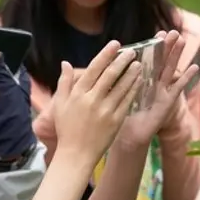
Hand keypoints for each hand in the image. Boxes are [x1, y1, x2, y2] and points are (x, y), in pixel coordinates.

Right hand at [51, 41, 142, 165]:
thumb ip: (64, 82)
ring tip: (138, 63)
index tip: (115, 45)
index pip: (94, 68)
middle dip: (122, 60)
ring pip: (121, 86)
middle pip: (110, 74)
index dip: (106, 54)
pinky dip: (133, 89)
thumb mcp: (60, 105)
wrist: (76, 155)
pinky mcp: (115, 120)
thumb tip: (64, 63)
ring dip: (131, 73)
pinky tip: (139, 81)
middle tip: (131, 51)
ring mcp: (105, 110)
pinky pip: (127, 101)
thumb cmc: (67, 130)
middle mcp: (91, 100)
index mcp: (77, 94)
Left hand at [116, 30, 199, 147]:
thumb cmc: (119, 115)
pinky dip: (185, 78)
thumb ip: (114, 80)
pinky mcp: (167, 102)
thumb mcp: (115, 94)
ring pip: (169, 70)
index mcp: (140, 79)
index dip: (153, 47)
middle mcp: (152, 83)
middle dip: (167, 46)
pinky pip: (177, 89)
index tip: (158, 33)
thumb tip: (105, 63)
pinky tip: (194, 67)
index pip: (148, 59)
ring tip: (182, 40)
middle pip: (161, 61)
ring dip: (176, 56)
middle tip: (172, 31)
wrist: (127, 135)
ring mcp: (162, 91)